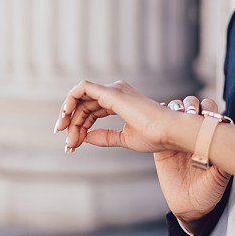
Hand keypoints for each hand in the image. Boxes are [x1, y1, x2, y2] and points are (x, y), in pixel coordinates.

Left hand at [54, 80, 175, 153]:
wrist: (169, 132)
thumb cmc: (155, 136)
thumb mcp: (125, 139)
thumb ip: (105, 137)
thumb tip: (84, 138)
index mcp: (120, 102)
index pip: (91, 112)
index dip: (78, 127)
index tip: (72, 146)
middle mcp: (115, 92)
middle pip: (83, 106)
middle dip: (71, 125)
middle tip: (68, 146)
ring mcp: (113, 90)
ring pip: (80, 99)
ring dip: (69, 118)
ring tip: (69, 140)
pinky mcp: (111, 92)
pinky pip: (82, 88)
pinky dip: (70, 100)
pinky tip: (65, 115)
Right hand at [154, 96, 230, 232]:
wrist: (191, 207)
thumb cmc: (210, 190)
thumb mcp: (220, 176)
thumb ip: (223, 161)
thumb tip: (232, 146)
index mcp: (209, 137)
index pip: (210, 113)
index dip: (208, 108)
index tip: (207, 114)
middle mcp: (193, 133)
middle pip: (191, 106)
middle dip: (191, 104)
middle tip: (191, 113)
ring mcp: (176, 139)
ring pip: (174, 112)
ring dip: (175, 108)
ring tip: (176, 114)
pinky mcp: (161, 148)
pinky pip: (157, 128)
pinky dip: (156, 119)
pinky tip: (158, 118)